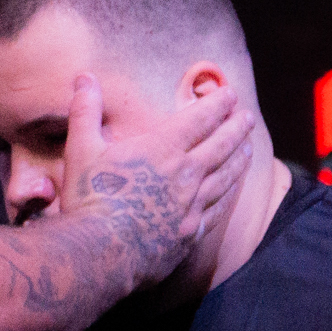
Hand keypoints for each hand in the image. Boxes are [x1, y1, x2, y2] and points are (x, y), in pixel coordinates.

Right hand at [56, 74, 253, 282]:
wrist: (101, 253)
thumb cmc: (89, 199)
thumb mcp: (82, 149)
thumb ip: (85, 110)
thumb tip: (84, 77)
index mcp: (162, 148)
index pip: (199, 119)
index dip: (216, 104)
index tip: (229, 94)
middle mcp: (185, 174)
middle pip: (221, 145)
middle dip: (237, 128)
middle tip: (248, 117)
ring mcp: (192, 205)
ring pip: (225, 177)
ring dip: (239, 159)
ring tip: (249, 149)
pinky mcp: (190, 232)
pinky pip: (218, 209)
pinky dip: (229, 195)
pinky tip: (232, 192)